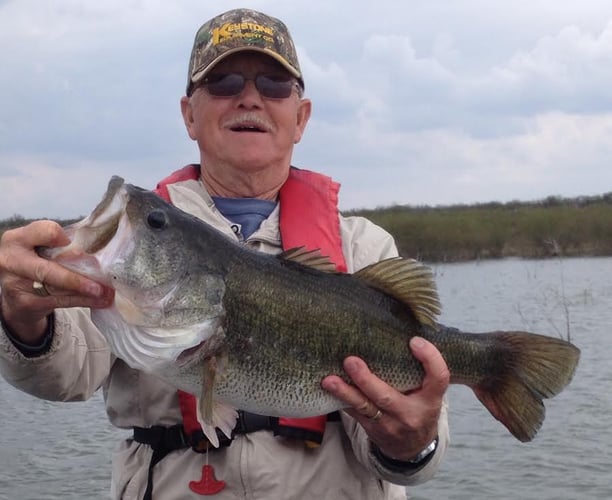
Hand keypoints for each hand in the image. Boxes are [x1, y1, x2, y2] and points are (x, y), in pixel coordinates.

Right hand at [0, 221, 112, 342]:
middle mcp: (12, 260)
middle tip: (100, 286)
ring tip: (106, 293)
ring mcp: (16, 284)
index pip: (45, 232)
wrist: (15, 291)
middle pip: (48, 270)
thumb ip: (62, 248)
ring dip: (85, 292)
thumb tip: (93, 259)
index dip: (63, 238)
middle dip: (77, 279)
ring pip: (56, 289)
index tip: (79, 247)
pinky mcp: (26, 303)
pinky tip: (98, 301)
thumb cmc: (36, 261)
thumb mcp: (42, 247)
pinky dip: (81, 301)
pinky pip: (58, 302)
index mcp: (18, 239)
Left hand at [321, 336, 448, 460]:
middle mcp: (410, 414)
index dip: (429, 358)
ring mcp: (389, 425)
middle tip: (351, 361)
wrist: (413, 447)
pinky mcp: (372, 430)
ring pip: (365, 408)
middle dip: (366, 380)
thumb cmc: (419, 408)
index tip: (414, 341)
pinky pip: (354, 413)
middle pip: (387, 397)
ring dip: (345, 393)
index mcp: (430, 399)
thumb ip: (421, 370)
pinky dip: (341, 399)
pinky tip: (328, 387)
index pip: (438, 378)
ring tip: (329, 380)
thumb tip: (402, 333)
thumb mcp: (429, 392)